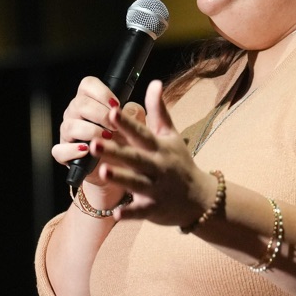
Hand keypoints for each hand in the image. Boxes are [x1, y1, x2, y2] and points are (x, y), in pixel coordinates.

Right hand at [52, 76, 145, 187]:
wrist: (119, 168)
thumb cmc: (126, 140)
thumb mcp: (136, 125)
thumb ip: (135, 113)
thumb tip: (130, 109)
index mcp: (92, 101)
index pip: (88, 85)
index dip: (102, 92)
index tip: (117, 105)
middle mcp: (76, 114)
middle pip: (80, 103)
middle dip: (101, 114)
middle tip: (116, 126)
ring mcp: (68, 133)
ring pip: (70, 125)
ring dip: (91, 131)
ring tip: (107, 138)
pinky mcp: (64, 153)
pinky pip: (59, 150)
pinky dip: (73, 150)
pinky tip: (87, 150)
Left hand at [90, 80, 212, 226]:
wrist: (200, 198)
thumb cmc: (180, 163)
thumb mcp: (172, 136)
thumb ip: (159, 111)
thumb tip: (154, 82)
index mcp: (160, 148)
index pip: (142, 133)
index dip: (127, 122)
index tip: (112, 111)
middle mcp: (158, 167)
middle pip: (135, 157)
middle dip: (116, 150)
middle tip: (94, 142)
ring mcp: (156, 189)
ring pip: (136, 183)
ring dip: (121, 178)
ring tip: (102, 171)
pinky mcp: (153, 209)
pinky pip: (140, 211)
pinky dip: (129, 212)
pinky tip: (116, 213)